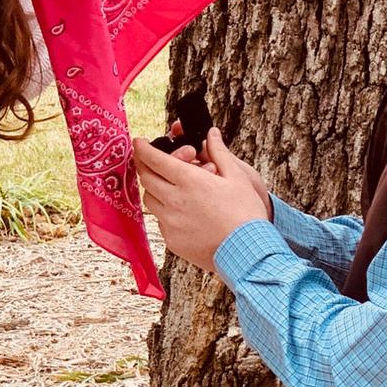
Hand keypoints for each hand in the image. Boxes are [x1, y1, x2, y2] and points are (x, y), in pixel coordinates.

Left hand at [134, 126, 271, 271]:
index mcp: (189, 181)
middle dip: (144, 165)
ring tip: (167, 186)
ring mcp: (171, 222)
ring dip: (154, 188)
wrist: (247, 252)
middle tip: (148, 161)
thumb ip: (219, 152)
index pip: (154, 159)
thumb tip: (212, 134)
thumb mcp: (237, 177)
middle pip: (146, 178)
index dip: (142, 148)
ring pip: (150, 200)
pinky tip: (180, 211)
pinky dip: (164, 212)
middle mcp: (174, 201)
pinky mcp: (172, 240)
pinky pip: (160, 221)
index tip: (139, 142)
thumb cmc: (245, 214)